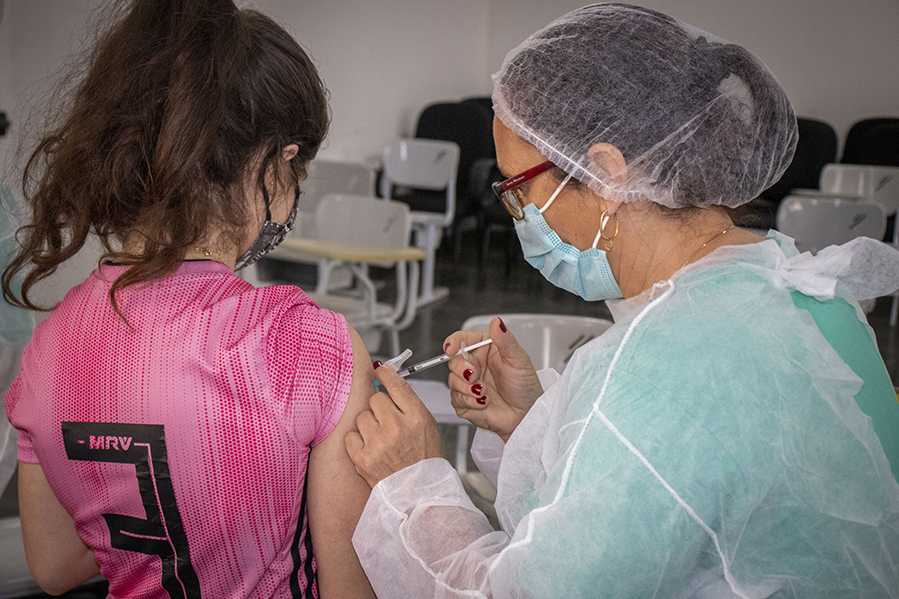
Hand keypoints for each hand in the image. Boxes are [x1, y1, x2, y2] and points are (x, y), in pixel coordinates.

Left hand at [345, 365, 444, 487]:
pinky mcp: (362, 459)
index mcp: (417, 417)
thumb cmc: (423, 457)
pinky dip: (358, 440)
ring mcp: (378, 444)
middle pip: (375, 398)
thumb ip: (407, 402)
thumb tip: (384, 378)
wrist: (419, 493)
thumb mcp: (427, 424)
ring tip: (381, 439)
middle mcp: (397, 428)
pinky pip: (350, 435)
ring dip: (369, 424)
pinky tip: (371, 449)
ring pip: (361, 416)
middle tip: (388, 422)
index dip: (385, 373)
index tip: (379, 369)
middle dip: (379, 407)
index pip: (396, 384)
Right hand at [444, 317, 541, 440]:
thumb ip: (505, 340)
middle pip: (453, 361)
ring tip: (485, 392)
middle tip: (475, 376)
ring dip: (468, 388)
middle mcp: (475, 365)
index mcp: (484, 350)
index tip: (451, 348)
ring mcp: (468, 384)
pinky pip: (455, 399)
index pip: (463, 340)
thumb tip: (497, 322)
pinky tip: (484, 402)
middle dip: (462, 369)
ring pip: (452, 381)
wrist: (526, 414)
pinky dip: (469, 402)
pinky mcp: (465, 402)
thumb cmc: (525, 386)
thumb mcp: (518, 360)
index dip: (453, 342)